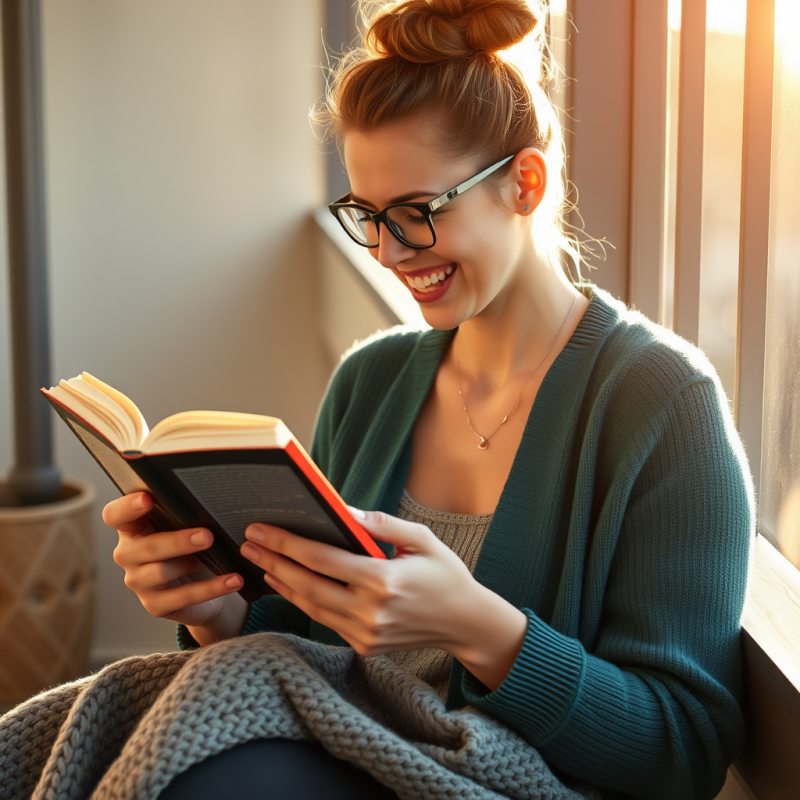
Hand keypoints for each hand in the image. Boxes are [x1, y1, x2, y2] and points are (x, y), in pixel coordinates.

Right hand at [103, 492, 247, 642]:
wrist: (204, 585)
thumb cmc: (191, 545)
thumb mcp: (186, 526)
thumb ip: (185, 513)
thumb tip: (209, 498)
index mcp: (133, 528)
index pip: (115, 516)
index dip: (127, 507)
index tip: (147, 498)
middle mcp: (129, 555)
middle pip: (146, 547)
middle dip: (177, 541)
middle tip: (206, 536)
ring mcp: (140, 582)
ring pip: (160, 572)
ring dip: (189, 563)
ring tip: (216, 556)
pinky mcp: (156, 605)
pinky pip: (184, 597)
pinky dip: (212, 588)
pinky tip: (233, 580)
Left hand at [240, 507, 527, 689]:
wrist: (465, 623)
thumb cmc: (446, 574)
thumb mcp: (421, 540)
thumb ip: (381, 524)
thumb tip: (342, 510)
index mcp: (384, 581)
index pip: (322, 560)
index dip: (287, 543)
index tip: (261, 529)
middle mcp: (371, 612)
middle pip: (307, 585)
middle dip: (273, 561)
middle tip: (248, 544)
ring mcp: (366, 634)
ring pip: (311, 607)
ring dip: (282, 584)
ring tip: (261, 562)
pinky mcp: (365, 646)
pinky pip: (325, 621)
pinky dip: (304, 601)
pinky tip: (290, 584)